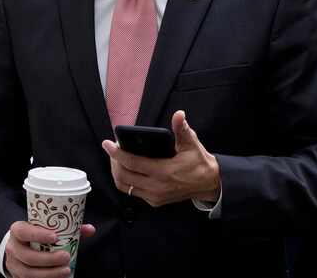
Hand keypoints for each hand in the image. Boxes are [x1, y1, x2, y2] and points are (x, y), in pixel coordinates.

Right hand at [4, 221, 95, 277]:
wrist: (19, 246)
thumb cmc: (36, 234)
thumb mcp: (46, 227)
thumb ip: (68, 226)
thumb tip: (90, 229)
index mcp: (17, 230)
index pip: (23, 231)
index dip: (37, 234)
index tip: (55, 237)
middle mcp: (13, 248)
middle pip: (28, 256)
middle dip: (48, 259)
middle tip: (66, 257)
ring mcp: (14, 264)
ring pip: (28, 273)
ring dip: (49, 273)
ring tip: (66, 270)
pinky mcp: (17, 277)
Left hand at [101, 110, 220, 206]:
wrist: (209, 183)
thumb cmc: (198, 162)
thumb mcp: (191, 144)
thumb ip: (182, 129)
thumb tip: (179, 115)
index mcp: (163, 172)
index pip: (132, 163)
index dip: (117, 153)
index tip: (107, 143)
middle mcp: (156, 187)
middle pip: (124, 176)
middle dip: (114, 162)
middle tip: (112, 150)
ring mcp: (155, 196)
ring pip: (125, 187)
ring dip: (117, 173)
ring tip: (117, 160)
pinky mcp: (155, 201)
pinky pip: (133, 192)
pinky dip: (126, 181)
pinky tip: (127, 170)